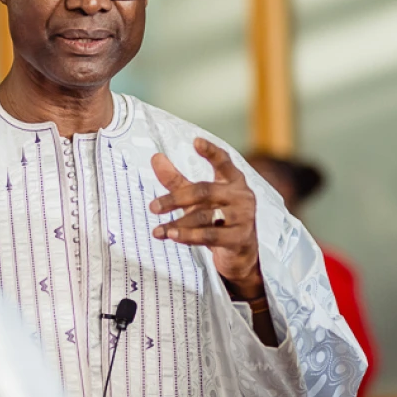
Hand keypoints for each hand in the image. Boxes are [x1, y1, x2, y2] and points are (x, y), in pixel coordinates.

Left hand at [150, 138, 263, 296]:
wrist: (240, 255)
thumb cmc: (218, 220)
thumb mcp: (198, 200)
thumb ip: (177, 181)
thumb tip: (155, 157)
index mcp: (234, 181)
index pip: (224, 162)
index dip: (211, 152)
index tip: (196, 141)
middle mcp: (242, 196)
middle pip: (205, 191)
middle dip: (176, 198)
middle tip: (153, 207)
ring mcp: (243, 217)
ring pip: (205, 216)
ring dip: (179, 223)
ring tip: (159, 230)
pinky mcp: (240, 238)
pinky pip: (210, 235)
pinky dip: (189, 236)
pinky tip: (173, 236)